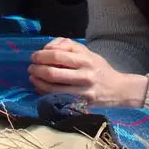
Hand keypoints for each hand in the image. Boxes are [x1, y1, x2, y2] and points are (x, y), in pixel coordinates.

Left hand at [28, 38, 148, 106]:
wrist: (118, 89)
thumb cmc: (99, 68)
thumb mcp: (88, 52)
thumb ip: (68, 45)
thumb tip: (48, 48)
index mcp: (86, 59)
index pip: (58, 55)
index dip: (42, 55)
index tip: (34, 56)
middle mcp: (84, 75)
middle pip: (52, 72)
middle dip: (37, 69)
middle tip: (31, 67)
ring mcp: (82, 91)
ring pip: (52, 87)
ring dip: (38, 82)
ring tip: (32, 77)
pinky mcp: (80, 103)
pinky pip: (58, 98)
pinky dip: (45, 93)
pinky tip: (40, 88)